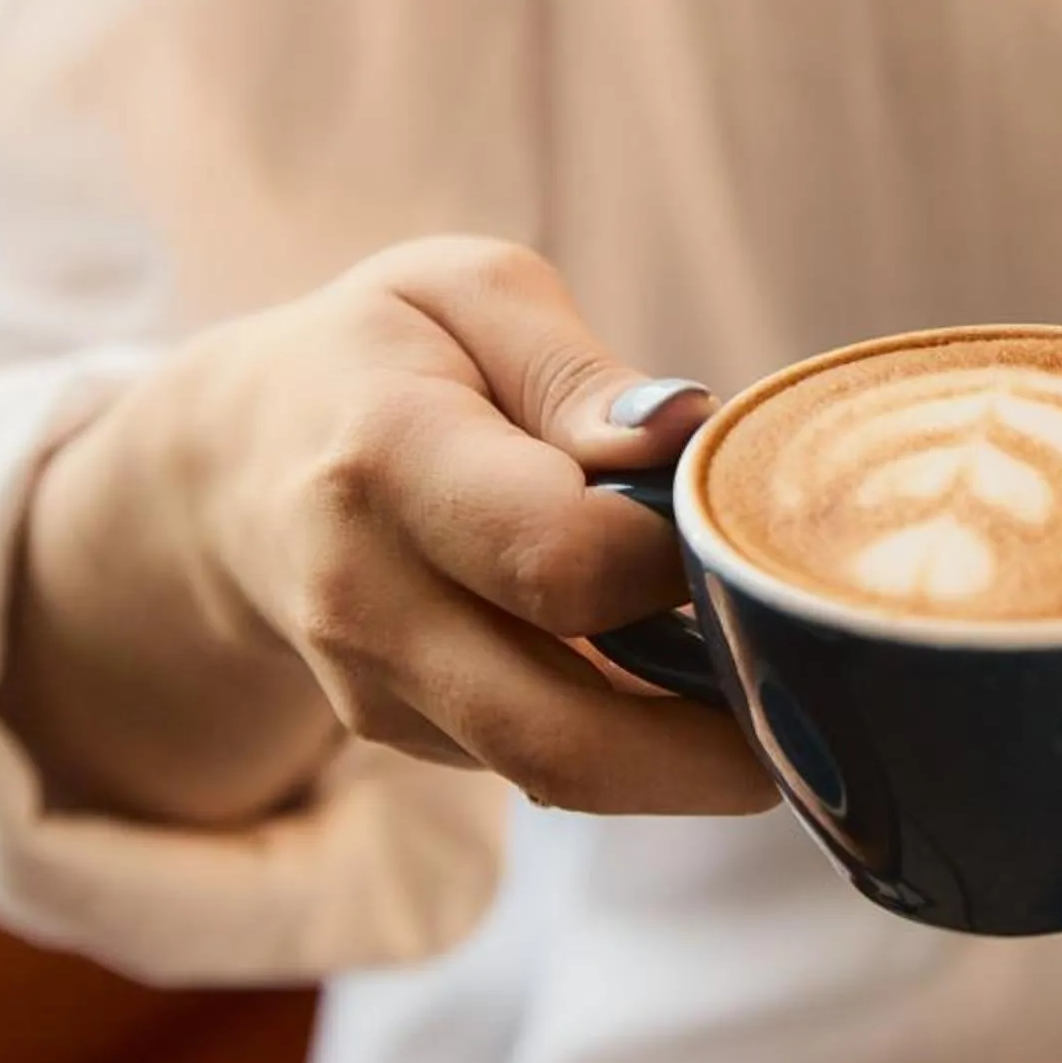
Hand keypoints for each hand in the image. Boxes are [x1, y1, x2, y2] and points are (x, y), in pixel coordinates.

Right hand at [2, 237, 776, 827]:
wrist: (234, 463)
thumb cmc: (384, 351)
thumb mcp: (467, 292)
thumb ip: (575, 369)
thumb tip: (681, 433)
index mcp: (387, 459)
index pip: (557, 558)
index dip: (674, 556)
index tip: (742, 515)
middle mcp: (367, 599)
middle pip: (559, 729)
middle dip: (711, 747)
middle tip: (827, 702)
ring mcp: (380, 690)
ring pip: (558, 769)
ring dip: (688, 761)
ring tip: (788, 697)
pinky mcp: (410, 739)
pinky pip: (544, 761)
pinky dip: (638, 744)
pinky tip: (703, 687)